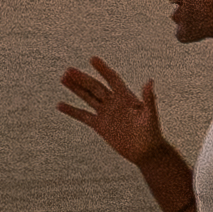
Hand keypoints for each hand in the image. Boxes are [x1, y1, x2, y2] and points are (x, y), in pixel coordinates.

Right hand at [52, 58, 169, 170]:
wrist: (146, 152)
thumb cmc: (152, 132)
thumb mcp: (150, 115)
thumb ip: (148, 98)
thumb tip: (150, 81)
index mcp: (125, 97)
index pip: (112, 79)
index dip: (103, 69)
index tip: (93, 59)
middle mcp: (114, 102)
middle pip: (95, 87)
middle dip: (82, 78)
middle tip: (68, 70)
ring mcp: (106, 113)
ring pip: (88, 97)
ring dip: (76, 88)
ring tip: (63, 78)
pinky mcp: (100, 126)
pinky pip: (83, 116)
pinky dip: (72, 111)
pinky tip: (60, 105)